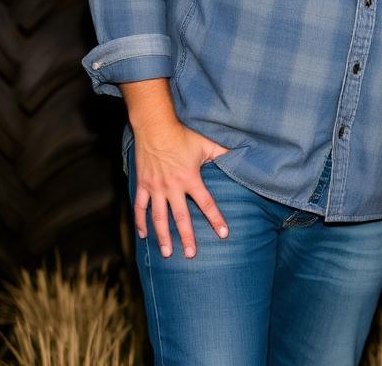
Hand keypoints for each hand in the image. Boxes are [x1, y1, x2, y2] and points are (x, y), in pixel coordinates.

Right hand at [132, 118, 229, 258]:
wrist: (155, 127)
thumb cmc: (182, 135)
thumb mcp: (206, 144)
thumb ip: (223, 153)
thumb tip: (241, 155)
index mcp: (190, 179)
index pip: (206, 203)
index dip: (216, 219)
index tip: (224, 234)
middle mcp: (173, 187)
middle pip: (181, 217)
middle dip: (187, 237)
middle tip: (190, 254)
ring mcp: (156, 188)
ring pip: (159, 218)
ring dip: (163, 236)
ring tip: (167, 253)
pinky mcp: (143, 185)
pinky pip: (140, 207)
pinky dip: (140, 222)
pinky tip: (143, 235)